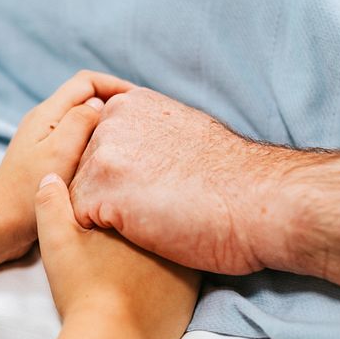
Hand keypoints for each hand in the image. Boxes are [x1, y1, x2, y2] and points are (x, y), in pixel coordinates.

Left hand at [0, 70, 136, 258]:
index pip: (86, 81)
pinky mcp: (46, 159)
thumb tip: (99, 104)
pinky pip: (77, 141)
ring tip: (130, 140)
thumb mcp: (60, 150)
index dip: (115, 85)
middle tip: (141, 121)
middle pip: (85, 97)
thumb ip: (81, 120)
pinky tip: (109, 161)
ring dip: (105, 124)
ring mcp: (44, 140)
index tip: (141, 101)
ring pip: (82, 120)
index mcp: (47, 112)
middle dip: (113, 103)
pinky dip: (96, 143)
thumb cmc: (27, 190)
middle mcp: (44, 120)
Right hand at [35, 173, 198, 338]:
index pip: (132, 194)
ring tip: (130, 262)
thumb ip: (51, 202)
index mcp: (140, 212)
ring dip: (157, 248)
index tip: (101, 218)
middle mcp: (173, 234)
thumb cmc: (83, 286)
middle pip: (155, 218)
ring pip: (172, 245)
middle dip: (141, 220)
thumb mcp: (57, 239)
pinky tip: (144, 285)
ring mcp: (188, 265)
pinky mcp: (192, 294)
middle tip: (115, 241)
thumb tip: (51, 176)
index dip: (115, 202)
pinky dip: (167, 276)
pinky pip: (183, 273)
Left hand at [69, 87, 287, 274]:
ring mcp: (102, 155)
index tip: (148, 188)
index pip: (94, 144)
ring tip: (148, 221)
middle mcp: (110, 121)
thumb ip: (149, 133)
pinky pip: (79, 220)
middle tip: (149, 209)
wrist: (262, 203)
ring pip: (77, 194)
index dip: (117, 174)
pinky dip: (104, 234)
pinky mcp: (101, 191)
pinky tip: (141, 234)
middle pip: (80, 168)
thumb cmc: (234, 180)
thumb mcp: (186, 131)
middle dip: (105, 194)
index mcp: (131, 104)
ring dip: (104, 215)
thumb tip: (135, 148)